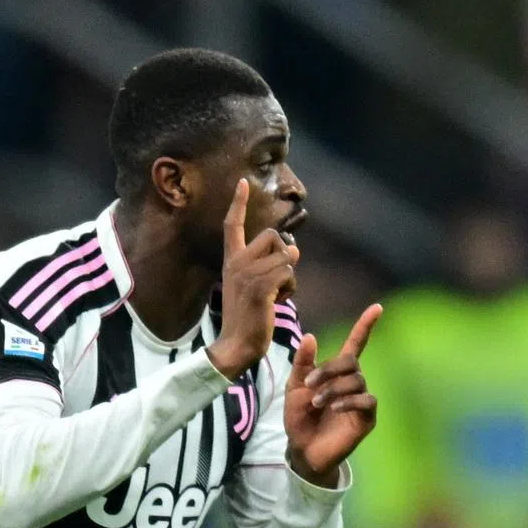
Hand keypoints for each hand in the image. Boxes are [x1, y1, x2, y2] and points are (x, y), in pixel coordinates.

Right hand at [207, 179, 299, 379]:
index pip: (232, 226)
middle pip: (273, 236)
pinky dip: (290, 288)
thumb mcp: (260, 286)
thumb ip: (274, 265)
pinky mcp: (259, 286)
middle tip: (276, 281)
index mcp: (232, 261)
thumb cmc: (250, 317)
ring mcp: (247, 273)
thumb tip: (295, 249)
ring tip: (275, 296)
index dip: (238, 203)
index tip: (243, 182)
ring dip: (289, 277)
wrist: (236, 346)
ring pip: (286, 256)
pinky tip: (277, 302)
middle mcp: (236, 263)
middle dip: (283, 255)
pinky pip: (289, 273)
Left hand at [284, 303, 381, 486]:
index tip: (377, 307)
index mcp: (337, 372)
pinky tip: (334, 408)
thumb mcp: (295, 387)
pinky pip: (366, 400)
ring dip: (333, 388)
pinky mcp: (366, 417)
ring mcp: (361, 399)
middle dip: (330, 369)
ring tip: (317, 402)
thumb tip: (310, 336)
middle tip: (310, 383)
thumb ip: (302, 363)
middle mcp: (353, 381)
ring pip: (356, 380)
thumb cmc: (299, 417)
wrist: (302, 450)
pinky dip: (348, 401)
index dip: (365, 325)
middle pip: (351, 362)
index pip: (356, 343)